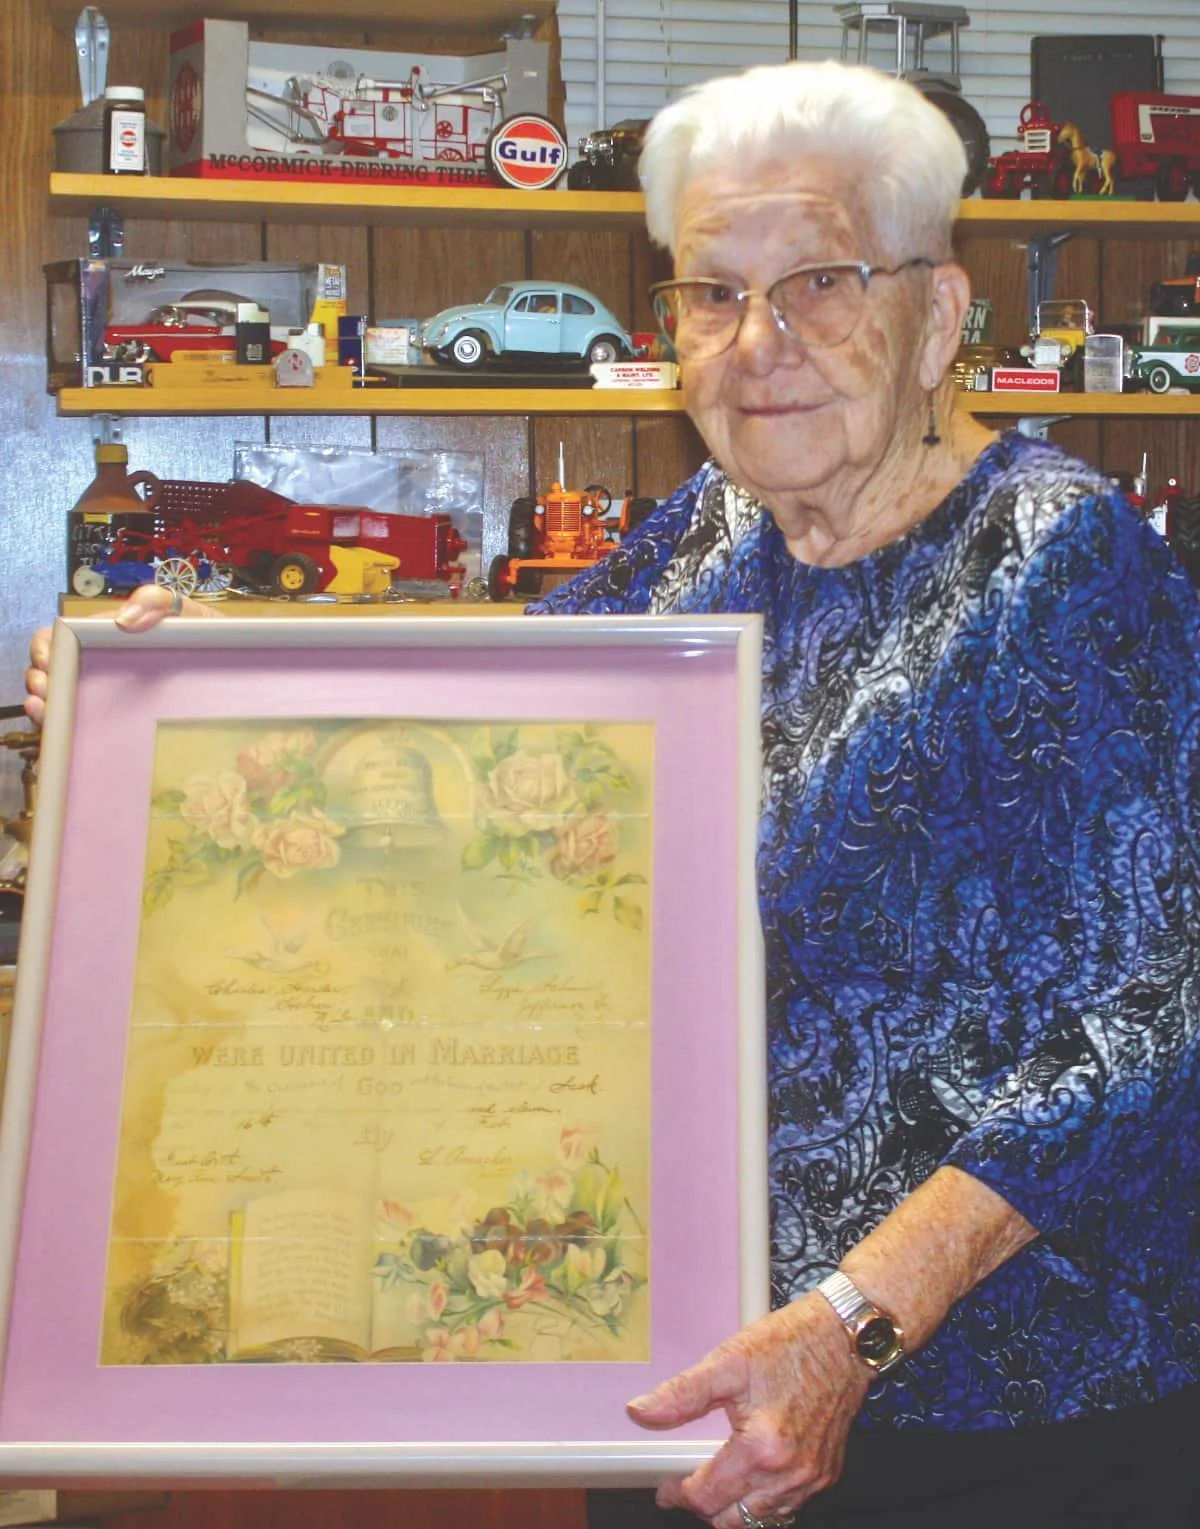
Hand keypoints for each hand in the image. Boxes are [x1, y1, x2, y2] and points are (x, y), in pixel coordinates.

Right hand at [23, 583, 223, 725]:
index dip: (46, 648)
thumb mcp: (189, 612)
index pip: (61, 638)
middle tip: (46, 690)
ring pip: (62, 699)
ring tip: (45, 708)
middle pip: (53, 671)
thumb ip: (158, 602)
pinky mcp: (116, 719)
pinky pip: (81, 723)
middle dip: (40, 678)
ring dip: (45, 702)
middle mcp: (102, 665)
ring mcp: (107, 693)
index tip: (48, 660)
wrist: (239, 669)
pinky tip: (52, 721)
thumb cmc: (210, 639)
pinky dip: (59, 723)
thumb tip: (123, 621)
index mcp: (109, 636)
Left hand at [626, 1294, 868, 1525]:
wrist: (844, 1339)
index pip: (708, 1498)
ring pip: (762, 1520)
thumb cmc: (790, 1344)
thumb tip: (640, 1412)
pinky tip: (751, 1479)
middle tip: (687, 1485)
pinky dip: (764, 1504)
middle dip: (704, 1506)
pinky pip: (789, 1508)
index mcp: (762, 1449)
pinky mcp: (827, 1473)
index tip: (666, 1487)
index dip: (679, 1495)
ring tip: (716, 1482)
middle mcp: (790, 1474)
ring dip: (735, 1509)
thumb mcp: (728, 1362)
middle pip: (733, 1519)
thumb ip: (682, 1394)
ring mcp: (812, 1478)